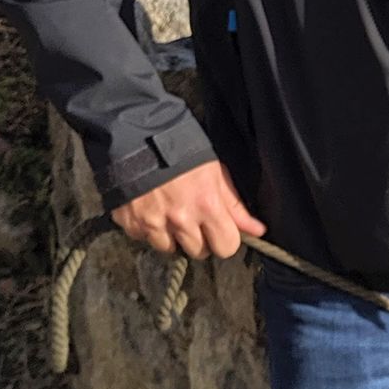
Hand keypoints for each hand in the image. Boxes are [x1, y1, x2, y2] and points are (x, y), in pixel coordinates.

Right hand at [111, 161, 264, 259]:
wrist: (137, 136)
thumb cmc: (182, 150)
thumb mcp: (215, 172)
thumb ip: (235, 206)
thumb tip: (258, 230)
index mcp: (206, 205)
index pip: (227, 247)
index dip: (225, 239)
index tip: (220, 230)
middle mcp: (180, 219)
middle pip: (199, 252)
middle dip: (199, 240)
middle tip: (194, 219)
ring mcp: (153, 223)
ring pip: (170, 249)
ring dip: (172, 237)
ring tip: (170, 214)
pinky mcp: (131, 223)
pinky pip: (145, 239)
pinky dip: (149, 229)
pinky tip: (151, 210)